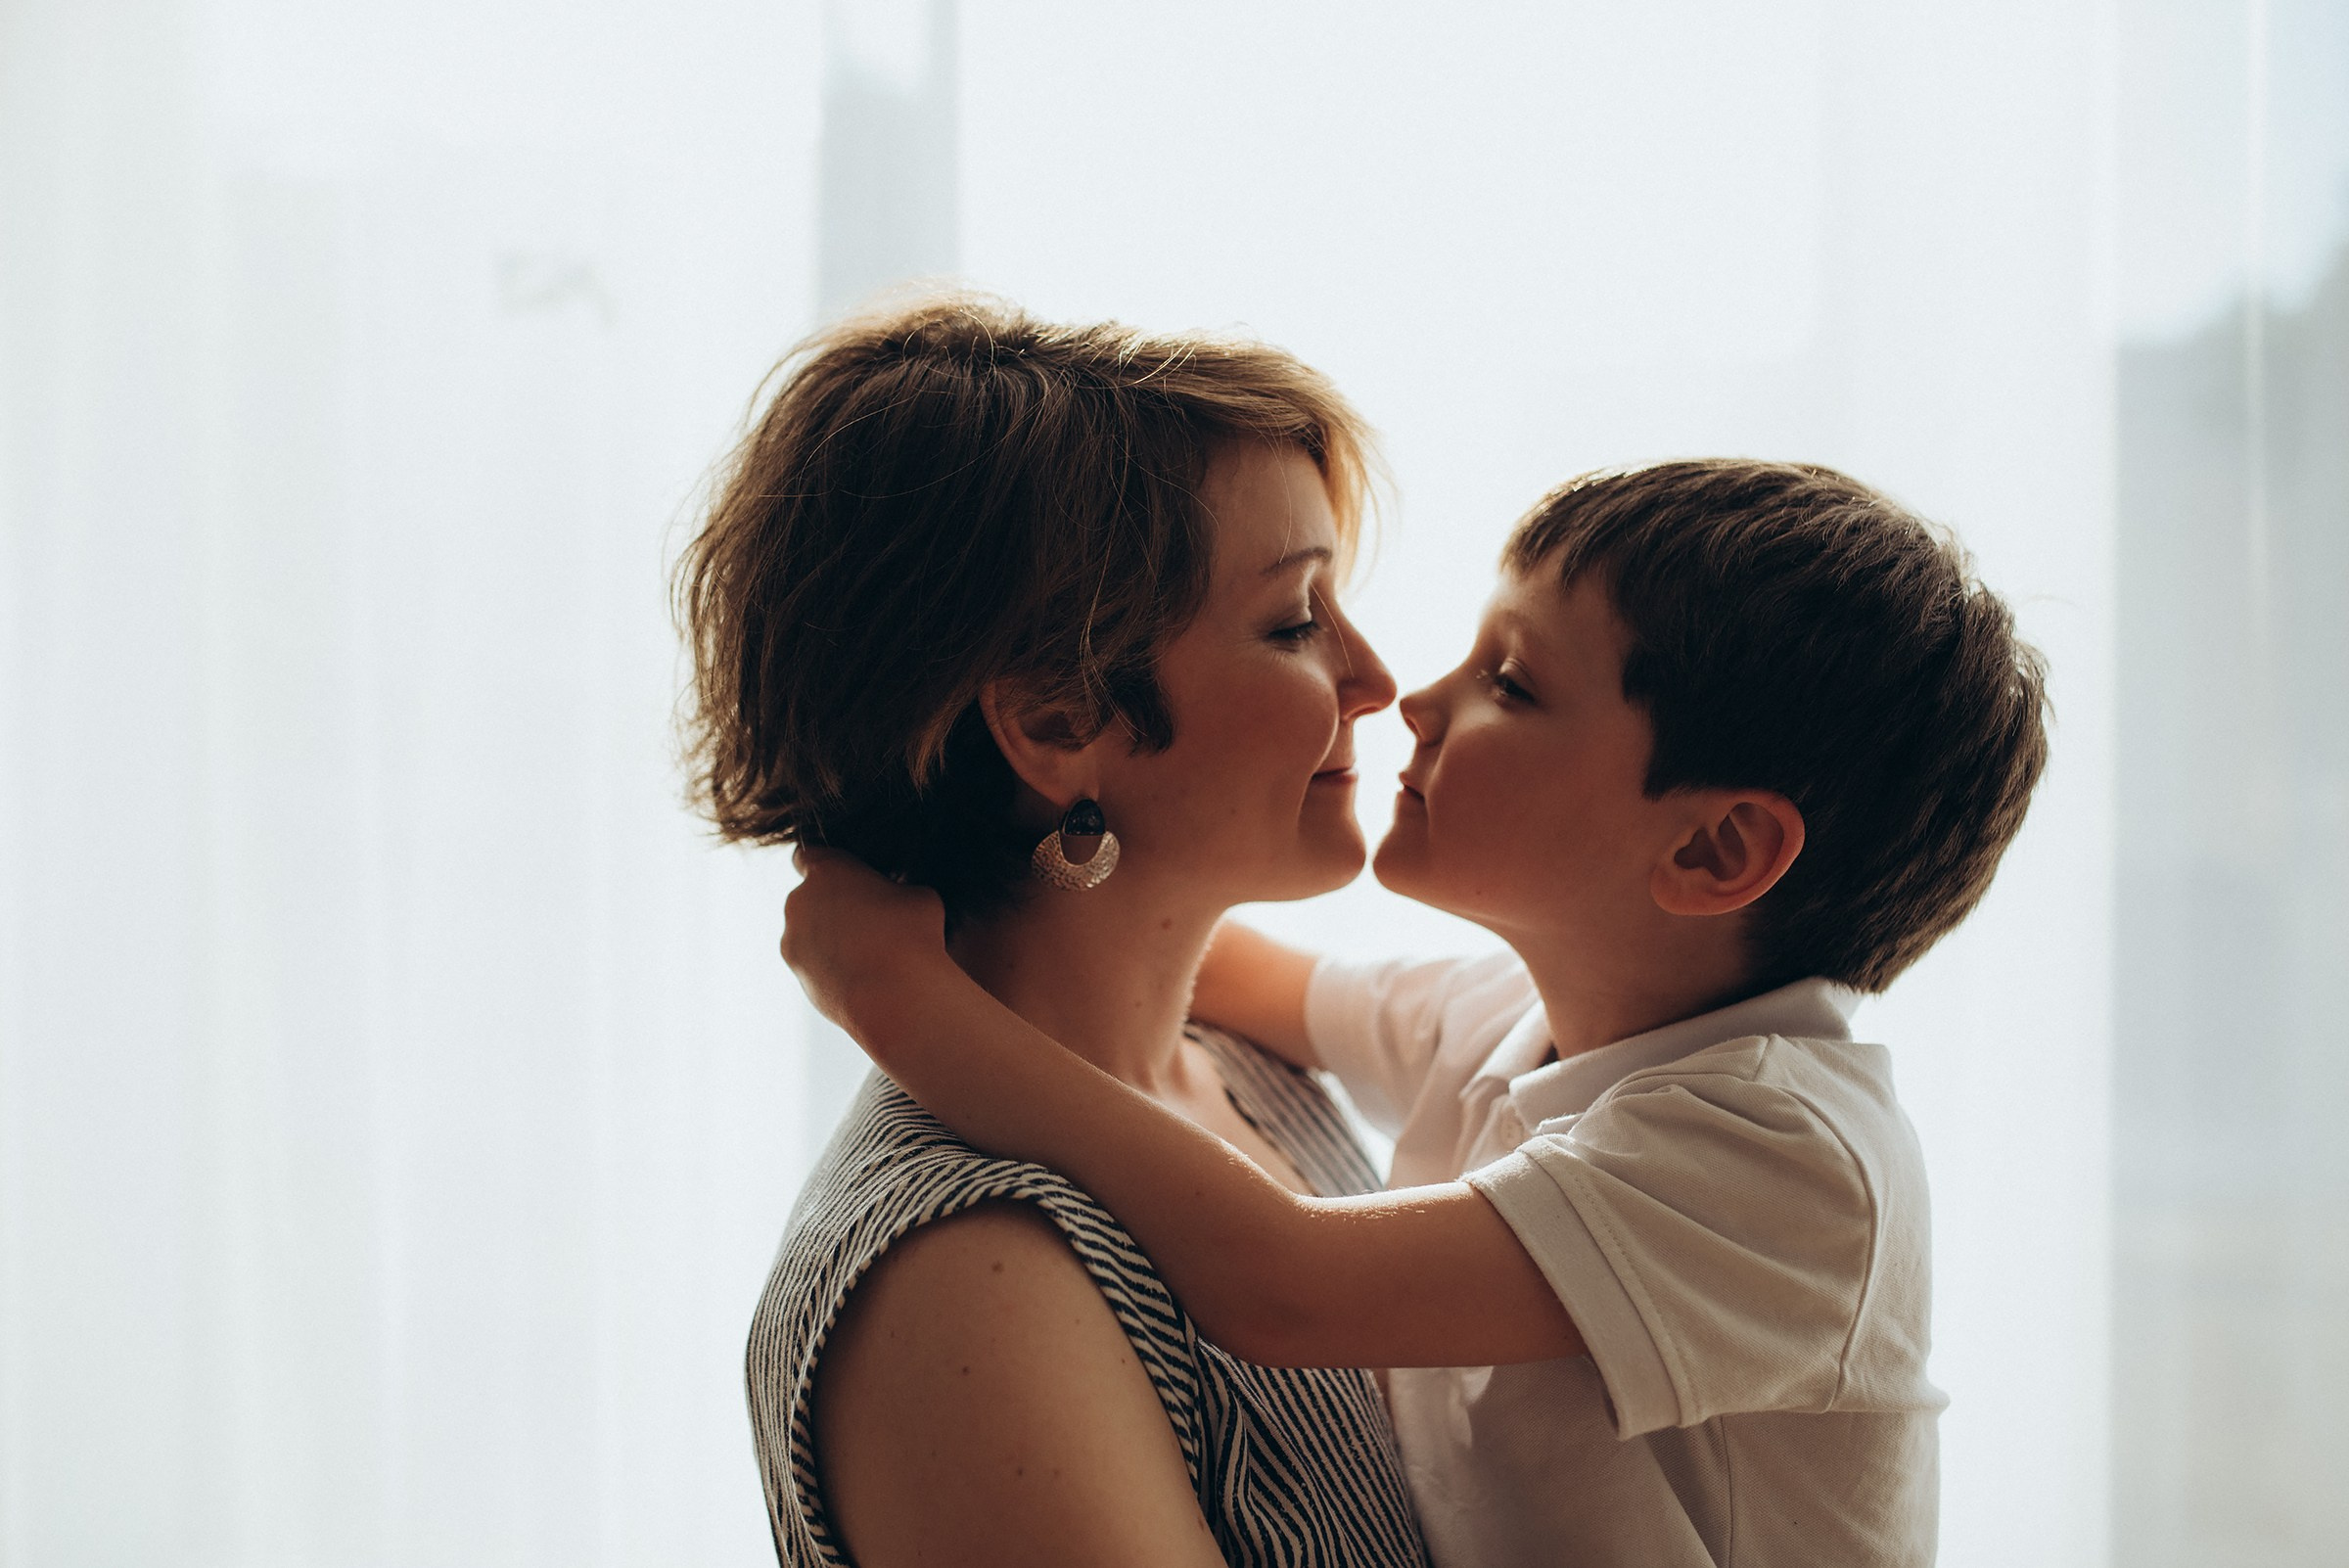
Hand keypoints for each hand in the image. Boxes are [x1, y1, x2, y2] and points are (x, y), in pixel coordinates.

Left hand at [783, 848, 950, 1041]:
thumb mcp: (919, 894)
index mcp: (826, 870)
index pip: (809, 855)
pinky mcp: (799, 976)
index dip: (828, 866)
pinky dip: (832, 967)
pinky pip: (814, 964)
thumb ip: (894, 888)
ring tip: (870, 954)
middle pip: (811, 897)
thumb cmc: (912, 935)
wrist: (895, 995)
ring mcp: (793, 941)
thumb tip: (896, 899)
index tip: (848, 878)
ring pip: (810, 933)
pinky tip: (864, 977)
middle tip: (870, 920)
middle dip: (833, 905)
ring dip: (831, 938)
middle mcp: (799, 901)